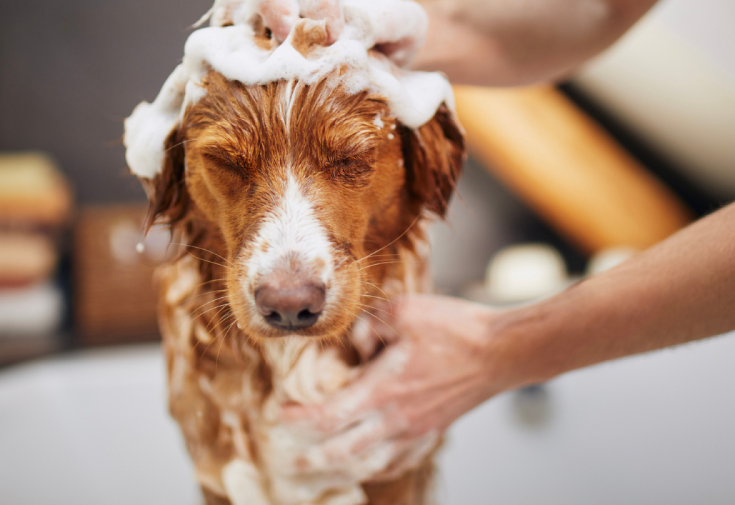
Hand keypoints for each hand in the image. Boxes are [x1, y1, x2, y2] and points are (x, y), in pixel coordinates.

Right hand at [210, 0, 427, 65]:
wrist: (374, 61)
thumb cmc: (390, 41)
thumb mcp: (406, 27)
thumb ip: (390, 20)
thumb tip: (353, 28)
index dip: (320, 0)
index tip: (334, 38)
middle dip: (275, 4)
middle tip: (287, 38)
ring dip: (244, 13)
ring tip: (259, 43)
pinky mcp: (253, 22)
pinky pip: (227, 7)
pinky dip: (227, 21)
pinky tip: (239, 43)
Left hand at [281, 294, 507, 479]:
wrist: (502, 351)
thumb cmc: (454, 329)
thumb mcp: (401, 311)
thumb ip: (367, 326)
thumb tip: (353, 343)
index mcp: (382, 391)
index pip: (326, 416)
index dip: (298, 419)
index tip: (279, 414)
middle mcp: (396, 419)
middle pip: (342, 451)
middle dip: (312, 457)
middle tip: (291, 460)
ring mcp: (417, 430)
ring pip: (370, 463)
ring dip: (341, 468)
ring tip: (324, 470)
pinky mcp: (434, 430)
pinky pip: (400, 461)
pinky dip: (378, 467)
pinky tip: (371, 465)